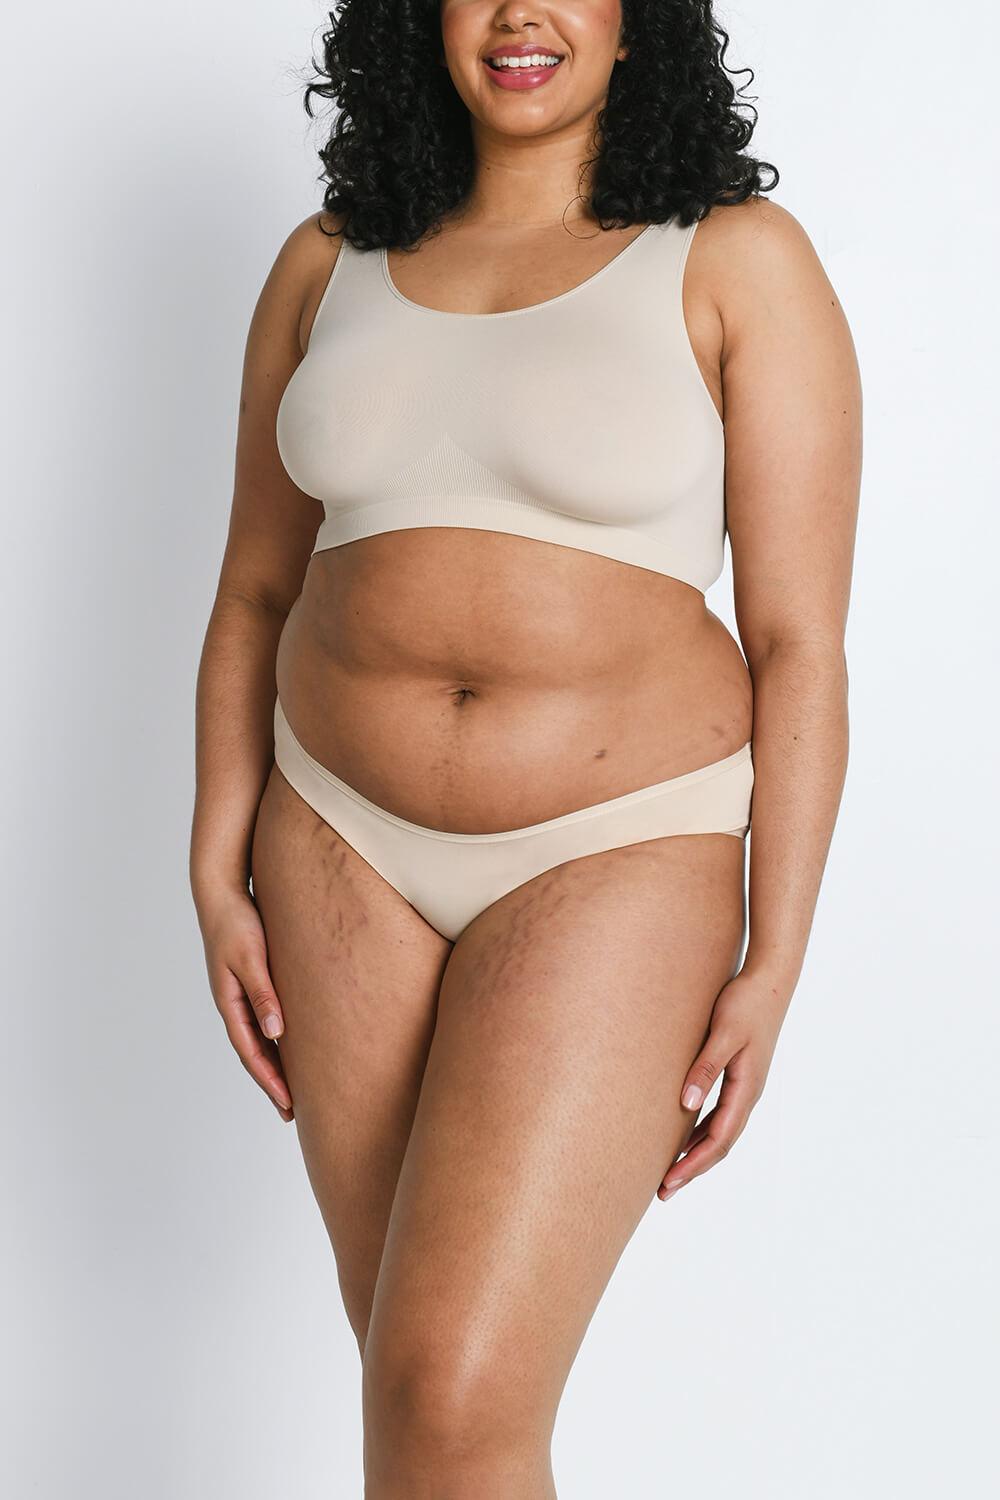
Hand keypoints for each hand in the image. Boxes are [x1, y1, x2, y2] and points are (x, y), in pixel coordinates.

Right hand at [195, 886, 293, 1120]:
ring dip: (273, 1065)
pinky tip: (289, 1046)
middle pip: (254, 1053)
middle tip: (292, 1111)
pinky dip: (275, 1040)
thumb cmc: (236, 922)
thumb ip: (263, 994)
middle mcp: (233, 1004)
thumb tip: (276, 1033)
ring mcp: (239, 995)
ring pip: (258, 1039)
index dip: (269, 1080)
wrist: (222, 893)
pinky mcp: (249, 983)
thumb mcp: (251, 958)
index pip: (251, 1052)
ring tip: (292, 1089)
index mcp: (230, 1003)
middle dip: (271, 1083)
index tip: (288, 1104)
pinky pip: (263, 1019)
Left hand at [657, 968, 788, 1200]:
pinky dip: (700, 1131)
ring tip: (669, 1172)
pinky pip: (718, 1114)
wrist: (769, 980)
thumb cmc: (745, 1003)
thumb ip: (705, 1068)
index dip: (694, 1163)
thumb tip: (686, 1106)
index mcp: (747, 1088)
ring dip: (695, 1153)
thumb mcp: (723, 1034)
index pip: (719, 1139)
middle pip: (720, 1143)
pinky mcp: (738, 1074)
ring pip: (720, 1131)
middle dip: (692, 1168)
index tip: (669, 1181)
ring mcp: (745, 1085)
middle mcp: (748, 1093)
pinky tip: (682, 1135)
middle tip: (663, 1191)